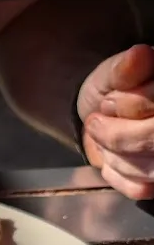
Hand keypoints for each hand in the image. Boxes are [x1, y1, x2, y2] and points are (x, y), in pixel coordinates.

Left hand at [78, 44, 153, 199]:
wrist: (102, 116)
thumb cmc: (113, 90)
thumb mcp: (115, 72)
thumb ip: (126, 67)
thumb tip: (139, 56)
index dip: (128, 106)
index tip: (107, 102)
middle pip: (153, 139)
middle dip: (117, 135)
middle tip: (96, 124)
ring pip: (149, 168)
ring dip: (115, 156)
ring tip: (105, 140)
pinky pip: (140, 188)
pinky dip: (118, 174)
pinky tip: (114, 158)